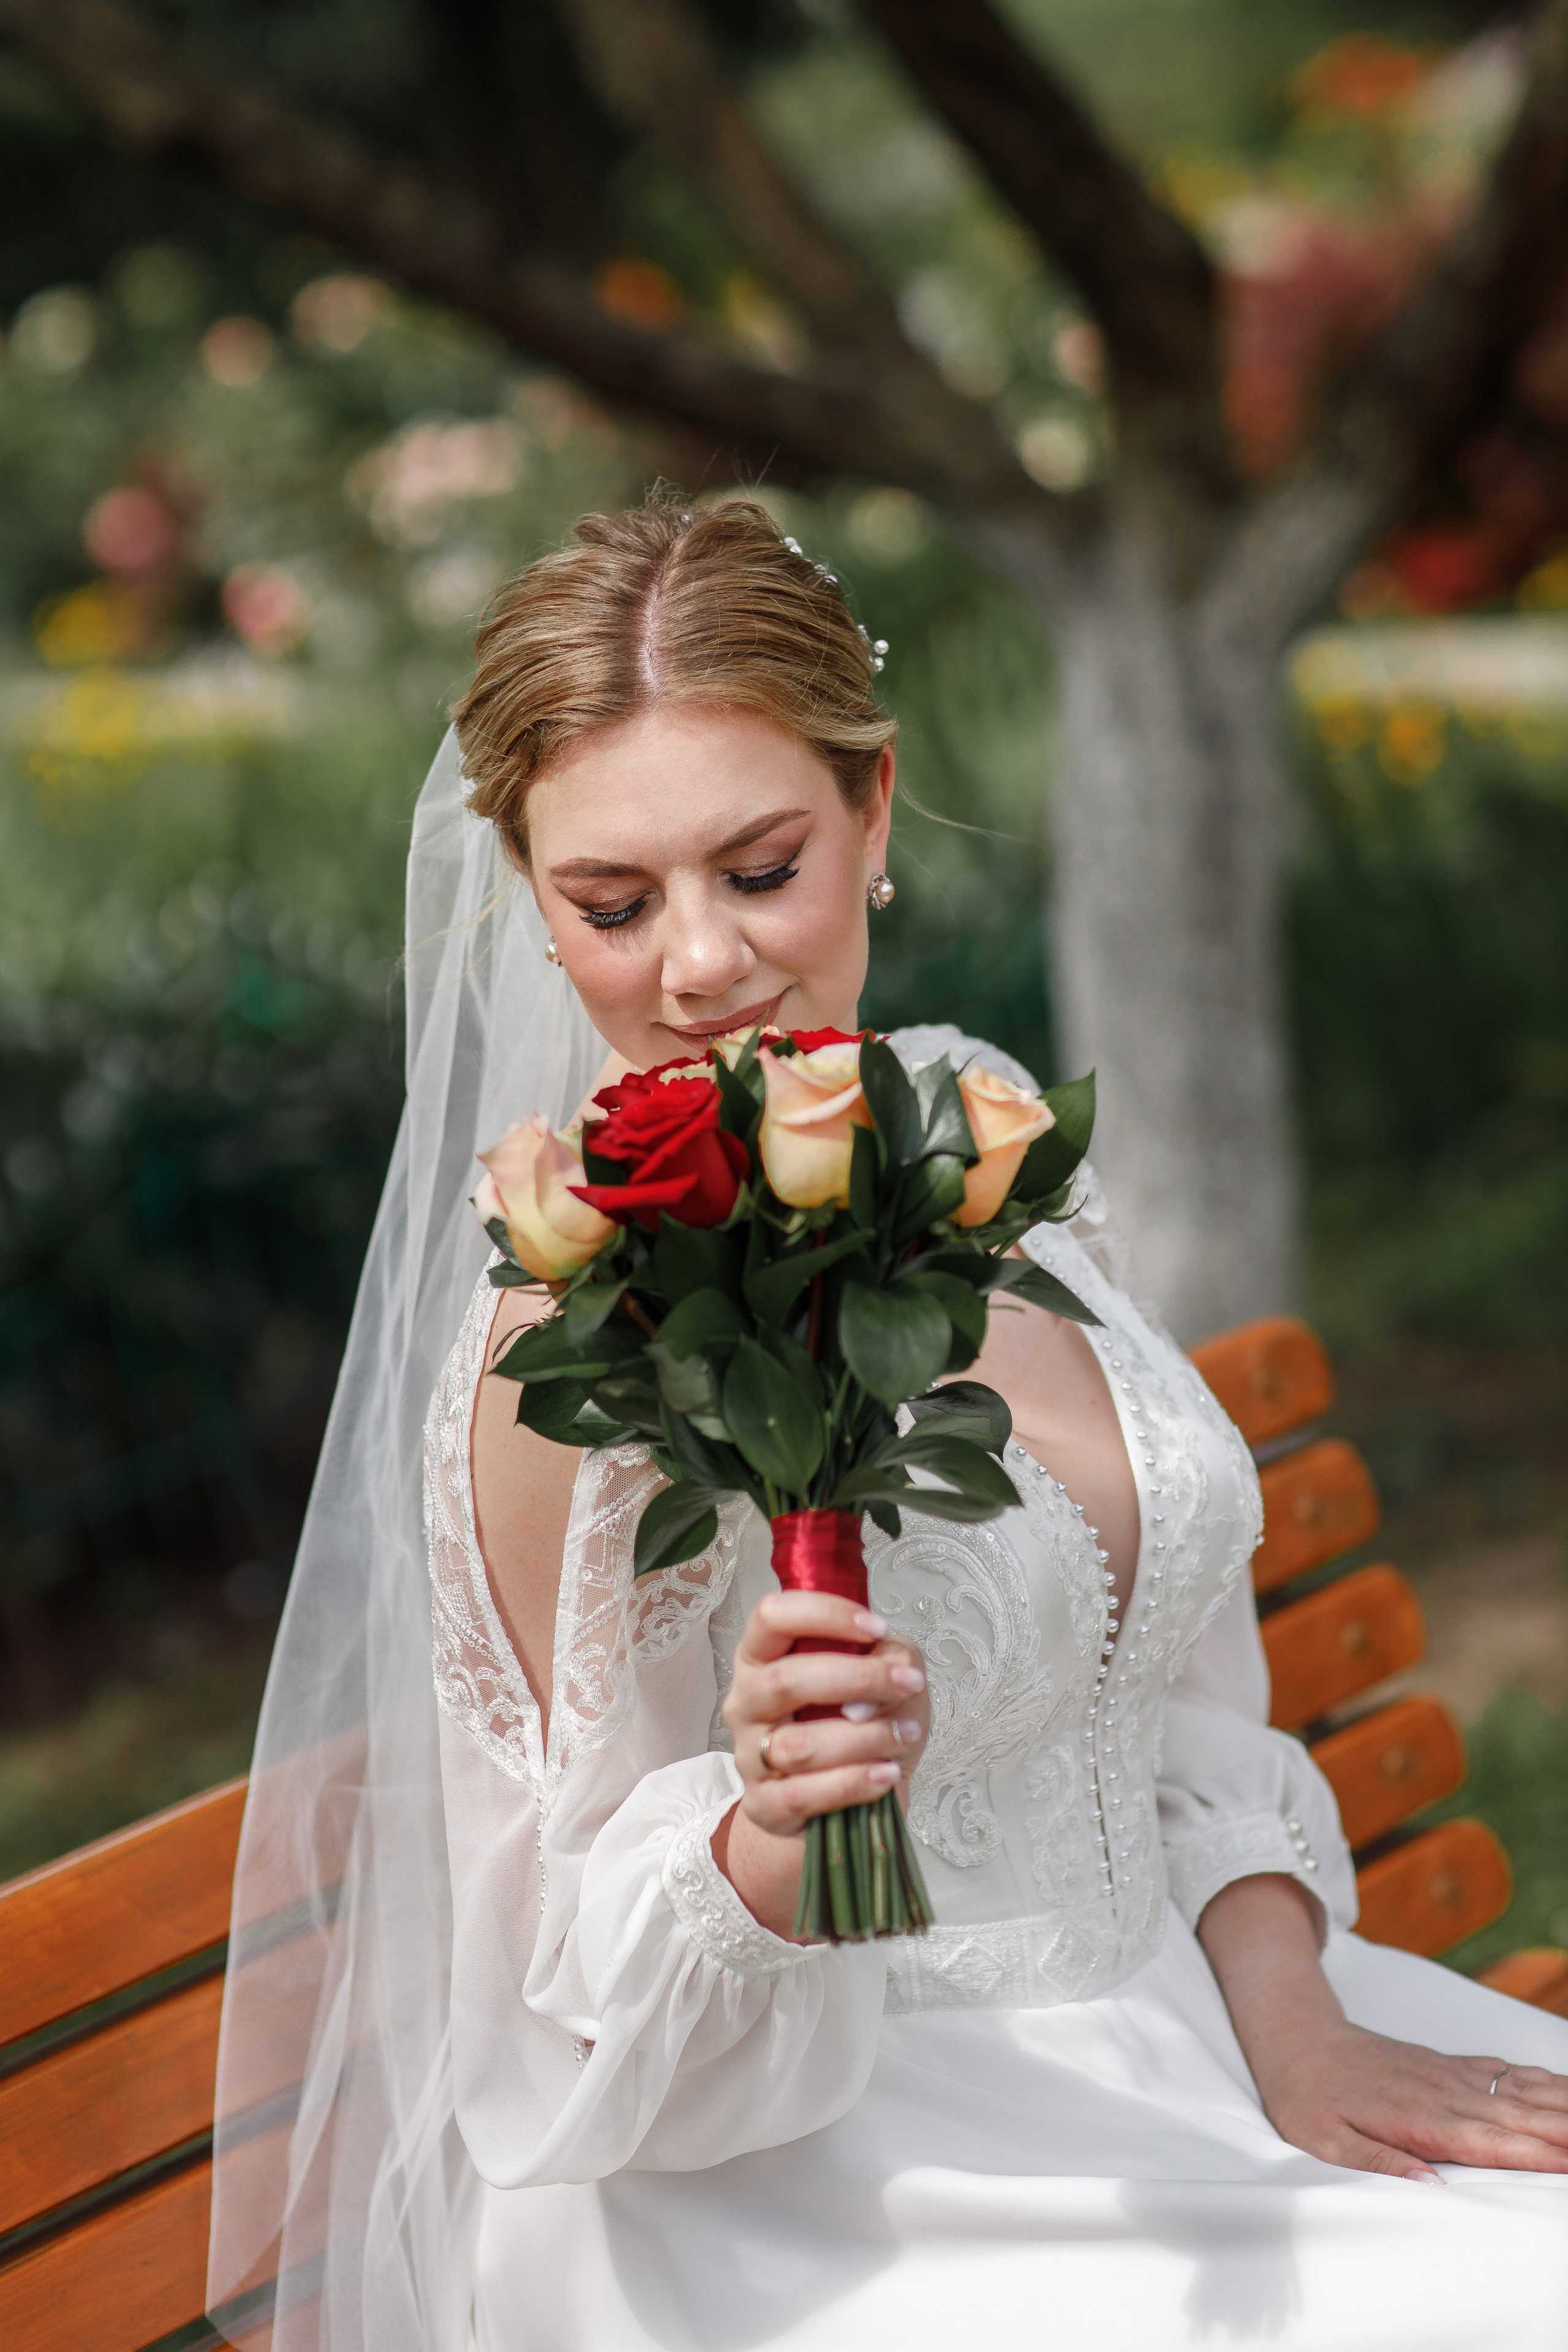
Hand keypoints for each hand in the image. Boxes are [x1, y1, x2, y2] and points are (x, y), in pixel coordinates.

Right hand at [714, 1590, 928, 1937]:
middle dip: (857, 1679)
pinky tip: (886, 1773)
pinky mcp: (762, 1805)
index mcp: (764, 1656)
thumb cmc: (862, 1724)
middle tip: (908, 1683)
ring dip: (864, 1737)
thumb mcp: (886, 1677)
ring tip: (904, 1734)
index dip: (824, 1614)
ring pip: (799, 1745)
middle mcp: (747, 1701)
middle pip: (785, 1679)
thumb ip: (890, 1656)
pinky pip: (803, 1795)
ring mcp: (749, 1756)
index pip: (772, 1617)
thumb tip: (880, 1676)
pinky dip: (853, 1783)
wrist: (847, 1803)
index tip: (876, 1627)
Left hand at [1252, 2021, 1567, 2180]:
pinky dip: (1541, 2081)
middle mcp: (1446, 2093)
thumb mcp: (1326, 2142)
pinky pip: (1505, 2071)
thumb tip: (1431, 2188)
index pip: (1496, 2141)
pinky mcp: (1449, 2064)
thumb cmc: (1308, 2096)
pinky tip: (1563, 2088)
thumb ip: (1378, 2165)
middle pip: (1524, 2115)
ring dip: (1562, 2103)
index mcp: (1422, 2120)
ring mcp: (1451, 2075)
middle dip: (1566, 2131)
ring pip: (1522, 2090)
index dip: (1542, 2155)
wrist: (1297, 2037)